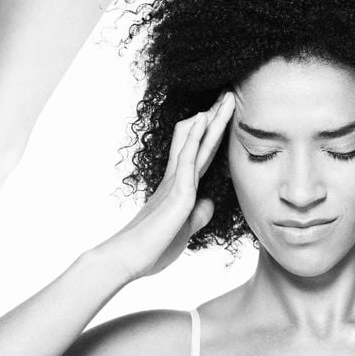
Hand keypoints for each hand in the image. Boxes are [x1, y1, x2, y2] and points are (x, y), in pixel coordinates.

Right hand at [97, 92, 233, 280]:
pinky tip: (203, 119)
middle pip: (199, 142)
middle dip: (215, 119)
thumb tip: (209, 202)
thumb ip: (196, 216)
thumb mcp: (183, 231)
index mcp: (178, 189)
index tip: (221, 117)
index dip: (212, 136)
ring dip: (211, 119)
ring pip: (196, 143)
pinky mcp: (176, 192)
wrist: (127, 259)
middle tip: (227, 96)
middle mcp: (176, 180)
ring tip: (224, 98)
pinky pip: (187, 158)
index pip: (200, 156)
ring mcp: (176, 183)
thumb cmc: (151, 249)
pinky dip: (196, 136)